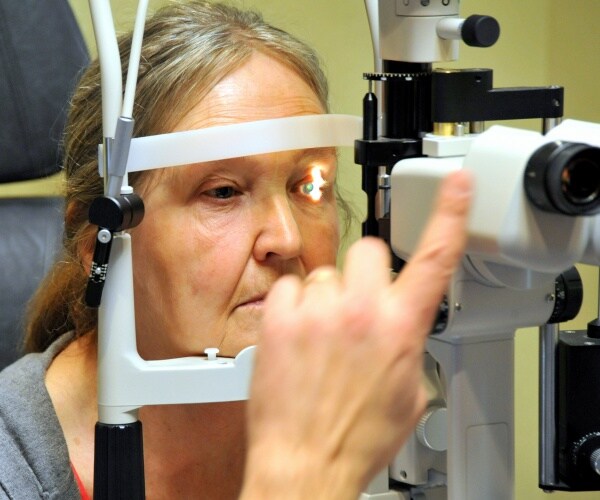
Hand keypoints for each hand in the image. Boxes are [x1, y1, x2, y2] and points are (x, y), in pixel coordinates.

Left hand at [241, 170, 472, 498]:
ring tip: (322, 334)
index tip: (455, 185)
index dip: (450, 214)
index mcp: (400, 327)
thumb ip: (407, 348)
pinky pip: (289, 288)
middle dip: (366, 272)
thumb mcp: (408, 395)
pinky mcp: (280, 321)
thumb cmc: (356, 437)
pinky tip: (297, 334)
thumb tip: (399, 332)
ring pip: (326, 272)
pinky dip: (293, 305)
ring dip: (327, 296)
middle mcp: (360, 312)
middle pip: (368, 250)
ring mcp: (317, 313)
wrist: (307, 463)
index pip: (435, 258)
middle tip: (357, 304)